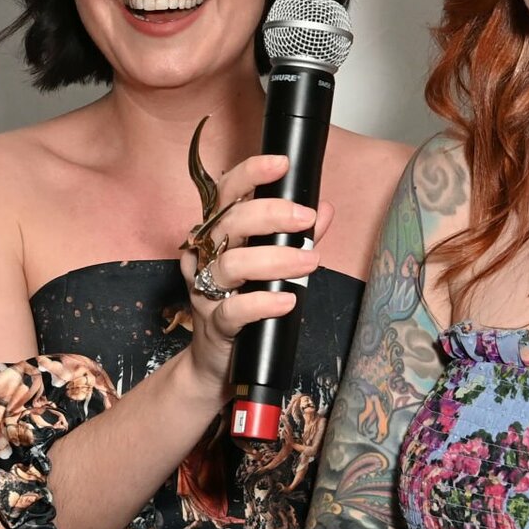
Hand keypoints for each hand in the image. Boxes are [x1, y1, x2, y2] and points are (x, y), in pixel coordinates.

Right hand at [178, 151, 335, 391]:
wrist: (218, 363)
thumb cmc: (244, 307)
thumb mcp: (272, 268)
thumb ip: (296, 238)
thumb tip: (323, 209)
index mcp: (218, 236)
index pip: (226, 194)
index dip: (250, 174)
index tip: (281, 164)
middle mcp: (205, 258)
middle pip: (229, 222)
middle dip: (272, 215)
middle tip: (306, 220)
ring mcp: (205, 292)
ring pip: (232, 265)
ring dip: (275, 260)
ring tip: (309, 263)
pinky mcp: (214, 325)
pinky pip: (233, 310)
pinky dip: (263, 303)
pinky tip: (287, 301)